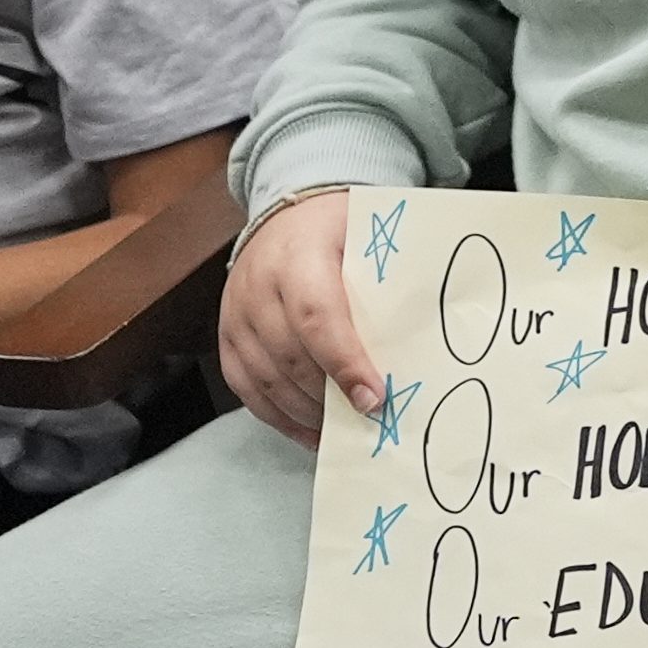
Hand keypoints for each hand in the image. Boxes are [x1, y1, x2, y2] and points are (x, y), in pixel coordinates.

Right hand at [218, 191, 380, 446]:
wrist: (289, 215)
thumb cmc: (340, 231)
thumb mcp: (368, 239)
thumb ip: (386, 283)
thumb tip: (420, 341)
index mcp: (299, 256)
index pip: (317, 318)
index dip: (344, 363)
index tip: (375, 397)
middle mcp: (258, 286)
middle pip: (291, 356)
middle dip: (330, 397)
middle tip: (369, 421)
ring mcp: (236, 313)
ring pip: (266, 378)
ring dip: (307, 413)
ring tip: (344, 430)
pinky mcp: (227, 336)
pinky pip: (246, 387)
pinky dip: (279, 417)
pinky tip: (311, 432)